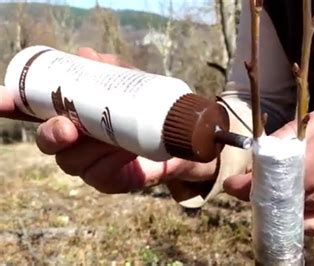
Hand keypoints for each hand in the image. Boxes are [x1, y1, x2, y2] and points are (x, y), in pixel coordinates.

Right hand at [2, 47, 216, 193]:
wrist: (180, 138)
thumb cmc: (148, 108)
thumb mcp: (133, 83)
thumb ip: (111, 70)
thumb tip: (87, 54)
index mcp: (74, 115)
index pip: (35, 111)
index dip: (13, 105)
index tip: (0, 99)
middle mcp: (75, 141)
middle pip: (48, 142)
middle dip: (53, 134)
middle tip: (69, 128)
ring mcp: (90, 163)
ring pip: (72, 161)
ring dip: (92, 148)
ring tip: (121, 139)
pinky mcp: (110, 181)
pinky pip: (99, 176)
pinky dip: (112, 163)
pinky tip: (128, 154)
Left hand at [225, 86, 313, 242]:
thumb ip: (298, 133)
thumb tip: (263, 151)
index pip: (280, 182)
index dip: (253, 186)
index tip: (237, 187)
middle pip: (291, 207)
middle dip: (269, 199)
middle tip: (260, 188)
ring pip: (309, 224)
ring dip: (292, 210)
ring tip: (290, 193)